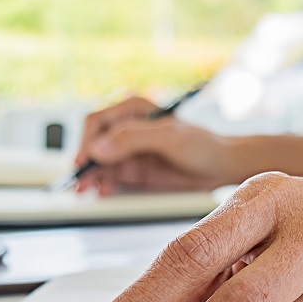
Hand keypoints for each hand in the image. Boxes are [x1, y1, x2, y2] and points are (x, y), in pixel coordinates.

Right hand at [74, 96, 238, 194]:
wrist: (221, 167)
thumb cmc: (202, 145)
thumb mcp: (168, 137)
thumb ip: (132, 139)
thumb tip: (99, 148)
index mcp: (132, 110)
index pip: (97, 122)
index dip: (86, 141)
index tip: (85, 161)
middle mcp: (126, 129)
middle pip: (93, 144)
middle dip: (84, 163)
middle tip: (81, 183)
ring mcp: (128, 151)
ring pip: (98, 164)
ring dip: (90, 177)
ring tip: (88, 191)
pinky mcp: (133, 171)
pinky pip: (110, 178)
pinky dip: (103, 185)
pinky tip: (102, 192)